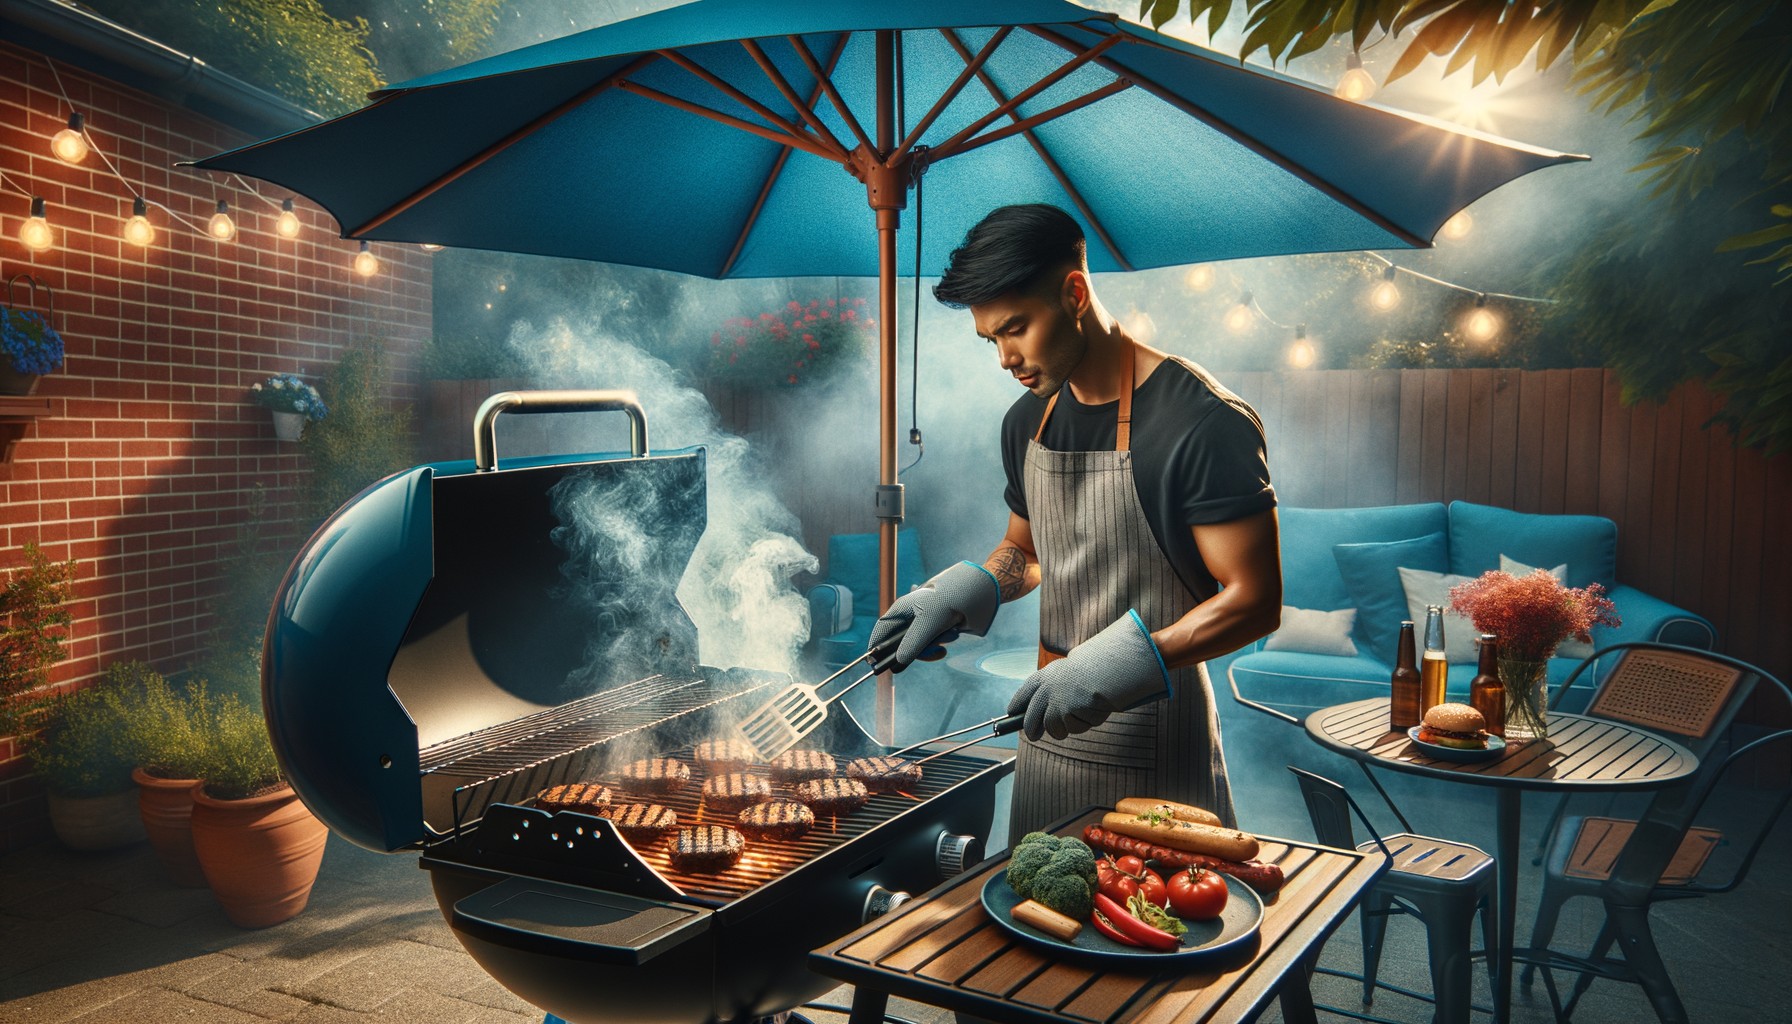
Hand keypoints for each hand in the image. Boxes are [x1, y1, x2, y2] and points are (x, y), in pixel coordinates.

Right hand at [867, 561, 1000, 669]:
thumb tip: (898, 662)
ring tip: (950, 634)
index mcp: (902, 608)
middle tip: (933, 652)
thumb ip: (913, 644)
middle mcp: (910, 616)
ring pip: (919, 645)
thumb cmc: (951, 599)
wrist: (981, 592)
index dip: (877, 647)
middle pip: (900, 643)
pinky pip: (932, 643)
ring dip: (933, 645)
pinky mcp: (936, 628)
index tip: (874, 664)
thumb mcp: (930, 623)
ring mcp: (924, 623)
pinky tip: (952, 636)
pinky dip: (941, 642)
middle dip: (916, 650)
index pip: (882, 630)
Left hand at [1006, 611, 1169, 739]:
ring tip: (1081, 712)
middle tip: (1034, 735)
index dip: (1017, 707)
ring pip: (1054, 730)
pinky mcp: (1068, 712)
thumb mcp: (1066, 675)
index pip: (1022, 696)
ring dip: (1067, 727)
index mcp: (1043, 677)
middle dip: (1032, 730)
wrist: (1108, 666)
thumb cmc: (1092, 670)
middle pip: (1031, 721)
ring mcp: (1056, 702)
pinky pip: (1075, 728)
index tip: (1012, 715)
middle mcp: (1045, 690)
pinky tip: (1093, 709)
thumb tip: (1042, 712)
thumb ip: (1052, 690)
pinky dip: (1085, 723)